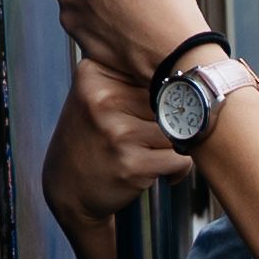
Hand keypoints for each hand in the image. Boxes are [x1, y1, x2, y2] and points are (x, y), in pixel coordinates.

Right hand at [38, 53, 189, 230]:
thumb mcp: (97, 96)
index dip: (164, 89)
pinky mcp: (131, 164)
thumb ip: (131, 77)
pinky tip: (153, 169)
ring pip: (180, 128)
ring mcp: (116, 132)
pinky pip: (180, 159)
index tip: (155, 103)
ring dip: (176, 145)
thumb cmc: (93, 139)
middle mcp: (102, 100)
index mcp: (94, 74)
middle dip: (171, 119)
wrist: (67, 188)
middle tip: (149, 135)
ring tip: (151, 152)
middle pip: (170, 98)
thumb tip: (191, 72)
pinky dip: (177, 169)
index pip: (155, 69)